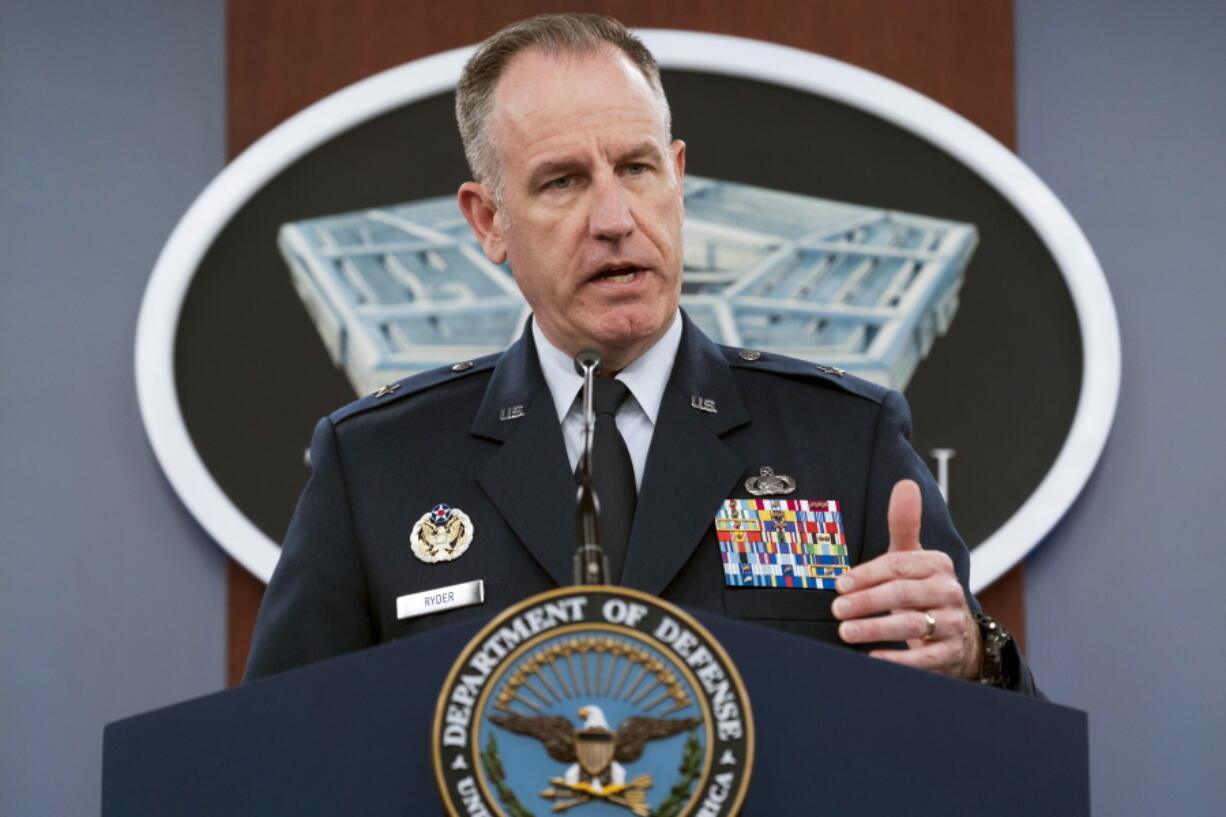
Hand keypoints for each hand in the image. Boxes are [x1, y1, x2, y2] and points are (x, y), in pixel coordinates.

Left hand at [832, 480, 980, 678]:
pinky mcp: (951, 653)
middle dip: (867, 602)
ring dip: (876, 629)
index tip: (839, 584)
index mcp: (937, 564)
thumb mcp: (914, 556)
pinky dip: (899, 660)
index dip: (867, 574)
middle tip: (837, 610)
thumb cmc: (923, 589)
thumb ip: (904, 523)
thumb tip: (905, 484)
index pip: (898, 565)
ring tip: (846, 633)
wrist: (957, 634)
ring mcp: (952, 623)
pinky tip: (874, 659)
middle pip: (903, 594)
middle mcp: (948, 592)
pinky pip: (926, 658)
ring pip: (913, 625)